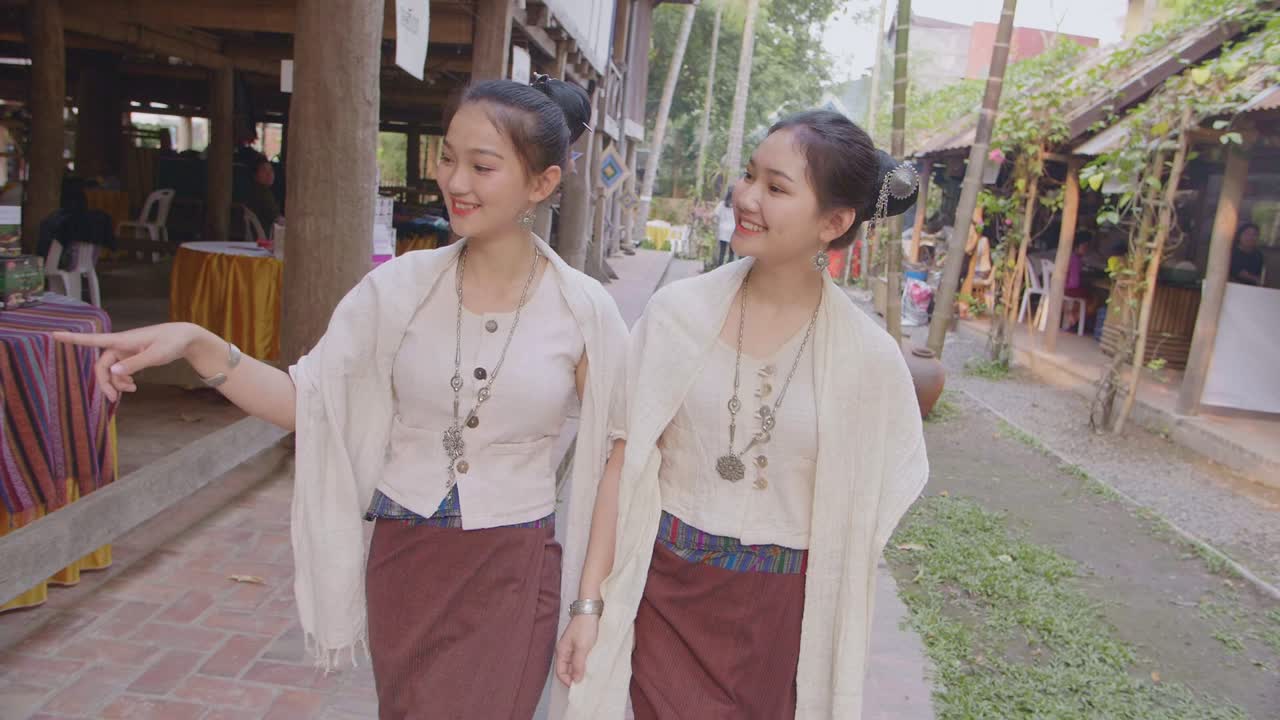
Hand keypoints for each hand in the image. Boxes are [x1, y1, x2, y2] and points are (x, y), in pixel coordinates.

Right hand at [52, 322, 206, 401]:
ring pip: (111, 370)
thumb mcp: (156, 354)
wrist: (185, 338)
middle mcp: (120, 345)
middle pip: (102, 365)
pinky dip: (123, 380)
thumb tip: (113, 372)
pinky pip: (120, 371)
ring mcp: (126, 351)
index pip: (93, 339)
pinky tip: (132, 387)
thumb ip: (135, 363)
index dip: (73, 339)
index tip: (54, 335)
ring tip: (130, 390)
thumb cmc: (171, 342)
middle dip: (104, 382)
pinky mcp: (132, 356)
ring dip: (116, 382)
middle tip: (113, 398)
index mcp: (123, 340)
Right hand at [554, 614, 599, 686]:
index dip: (568, 680)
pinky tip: (590, 664)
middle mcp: (565, 650)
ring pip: (573, 663)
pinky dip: (583, 663)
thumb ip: (578, 664)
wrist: (590, 610)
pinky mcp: (579, 642)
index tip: (578, 686)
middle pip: (566, 668)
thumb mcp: (582, 648)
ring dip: (579, 670)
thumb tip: (576, 680)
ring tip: (588, 674)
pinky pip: (579, 657)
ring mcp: (572, 646)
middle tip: (585, 682)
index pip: (560, 672)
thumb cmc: (585, 627)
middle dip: (574, 676)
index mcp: (562, 651)